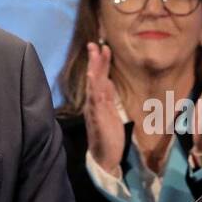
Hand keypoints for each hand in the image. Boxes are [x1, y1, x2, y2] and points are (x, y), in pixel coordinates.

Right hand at [84, 41, 125, 172]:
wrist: (104, 158)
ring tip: (94, 53)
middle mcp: (94, 103)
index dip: (101, 64)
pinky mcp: (97, 117)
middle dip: (95, 61)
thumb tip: (107, 81)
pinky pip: (94, 100)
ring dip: (94, 68)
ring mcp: (94, 110)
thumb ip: (108, 97)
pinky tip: (91, 76)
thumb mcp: (111, 113)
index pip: (99, 79)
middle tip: (95, 43)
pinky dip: (92, 87)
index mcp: (98, 102)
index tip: (103, 48)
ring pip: (93, 85)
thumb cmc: (109, 137)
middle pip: (94, 78)